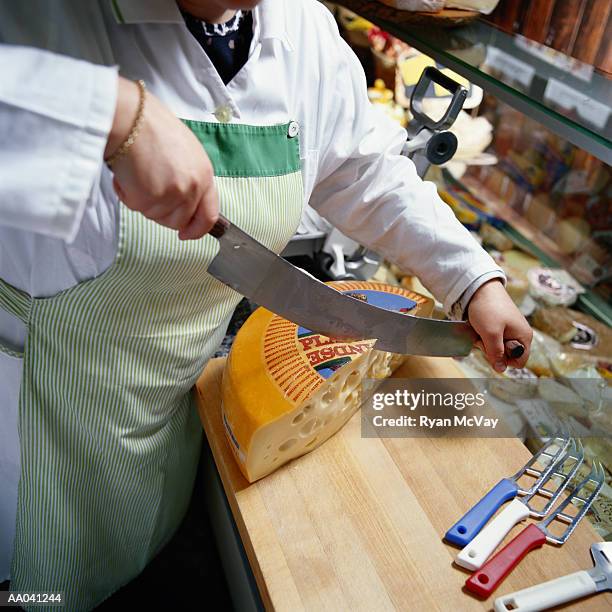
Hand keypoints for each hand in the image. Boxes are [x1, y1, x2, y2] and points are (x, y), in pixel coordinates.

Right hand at [105, 77, 217, 239]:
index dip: (197, 230)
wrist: (129, 117)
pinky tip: (127, 171)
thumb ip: (192, 179)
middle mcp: (192, 188)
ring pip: (156, 216)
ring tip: (139, 172)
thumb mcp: (187, 152)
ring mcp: (171, 195)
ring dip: (143, 201)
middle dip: (162, 212)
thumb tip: (187, 204)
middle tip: (148, 188)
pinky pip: (135, 206)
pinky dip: (127, 193)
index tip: (187, 234)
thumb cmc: (152, 127)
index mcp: (204, 175)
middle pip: (178, 221)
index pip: (209, 216)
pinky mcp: (148, 198)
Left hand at [467, 279, 532, 372]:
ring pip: (496, 347)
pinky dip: (482, 336)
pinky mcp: (497, 325)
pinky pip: (490, 338)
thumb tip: (500, 370)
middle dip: (492, 350)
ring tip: (479, 331)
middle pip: (506, 355)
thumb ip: (496, 353)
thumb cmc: (487, 308)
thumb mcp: (491, 333)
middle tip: (484, 338)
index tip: (492, 350)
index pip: (519, 362)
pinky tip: (477, 327)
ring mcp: (508, 329)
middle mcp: (519, 334)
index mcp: (524, 337)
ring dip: (485, 343)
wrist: (479, 287)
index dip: (504, 361)